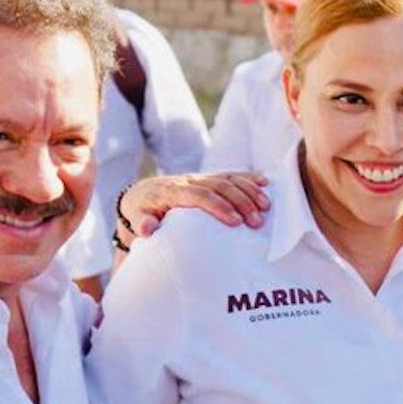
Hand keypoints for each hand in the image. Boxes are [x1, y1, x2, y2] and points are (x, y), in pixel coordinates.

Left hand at [120, 172, 270, 236]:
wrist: (142, 195)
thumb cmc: (141, 212)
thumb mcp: (136, 218)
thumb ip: (142, 223)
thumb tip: (147, 229)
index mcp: (171, 191)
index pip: (199, 195)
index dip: (218, 207)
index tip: (235, 222)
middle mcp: (189, 181)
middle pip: (219, 186)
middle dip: (241, 202)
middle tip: (257, 221)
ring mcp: (201, 178)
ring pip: (228, 179)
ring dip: (249, 191)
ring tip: (266, 207)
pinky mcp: (209, 178)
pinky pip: (232, 175)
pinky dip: (249, 179)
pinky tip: (266, 184)